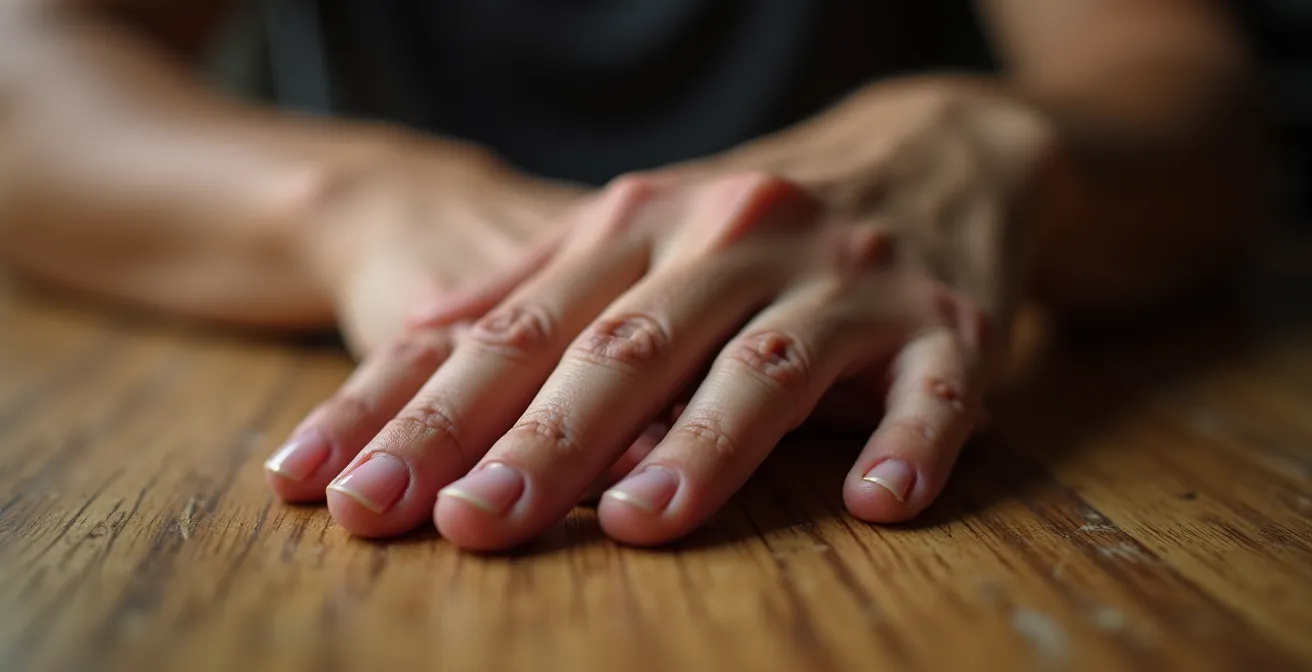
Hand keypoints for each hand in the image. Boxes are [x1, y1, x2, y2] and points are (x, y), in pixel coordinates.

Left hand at [268, 79, 1056, 548]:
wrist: (932, 147)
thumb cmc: (756, 215)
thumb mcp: (639, 224)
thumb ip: (534, 285)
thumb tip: (417, 346)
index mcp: (643, 223)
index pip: (515, 330)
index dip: (427, 413)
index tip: (343, 490)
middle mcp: (735, 242)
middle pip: (624, 349)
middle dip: (538, 440)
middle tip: (464, 524)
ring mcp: (844, 281)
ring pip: (765, 365)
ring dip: (705, 445)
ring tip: (640, 521)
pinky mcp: (949, 321)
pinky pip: (931, 388)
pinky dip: (908, 442)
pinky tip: (876, 501)